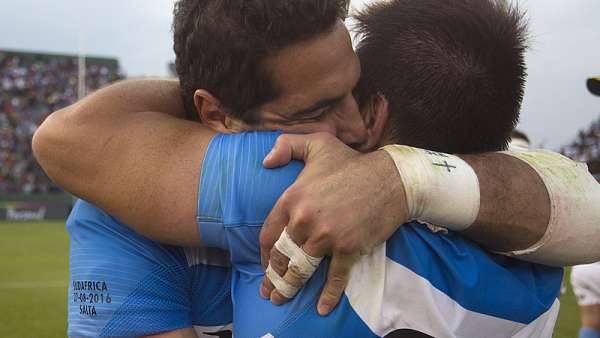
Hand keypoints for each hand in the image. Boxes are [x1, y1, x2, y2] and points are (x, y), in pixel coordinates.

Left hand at [258, 133, 407, 314]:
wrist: (391, 179)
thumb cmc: (352, 162)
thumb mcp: (317, 143)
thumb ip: (287, 145)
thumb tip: (265, 161)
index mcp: (292, 198)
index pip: (268, 233)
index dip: (263, 253)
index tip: (263, 263)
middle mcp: (305, 219)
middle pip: (281, 256)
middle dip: (271, 277)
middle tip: (267, 290)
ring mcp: (327, 236)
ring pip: (301, 269)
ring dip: (289, 289)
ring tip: (281, 300)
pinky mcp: (348, 249)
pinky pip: (335, 278)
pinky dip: (328, 296)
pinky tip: (322, 308)